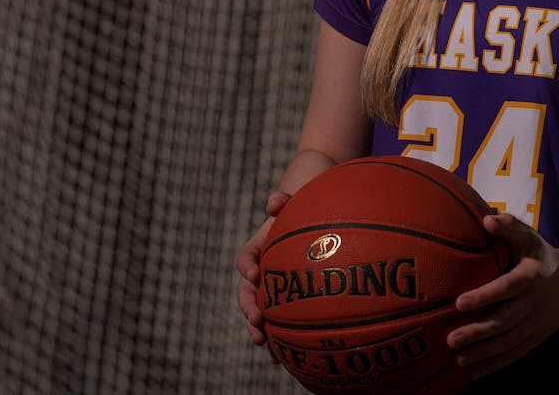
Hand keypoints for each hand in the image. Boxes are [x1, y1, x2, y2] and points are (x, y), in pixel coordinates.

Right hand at [235, 191, 289, 350]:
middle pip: (247, 292)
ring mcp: (271, 288)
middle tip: (257, 320)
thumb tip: (273, 203)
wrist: (313, 222)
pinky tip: (282, 357)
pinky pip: (277, 321)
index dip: (247, 267)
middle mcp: (261, 271)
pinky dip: (277, 338)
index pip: (245, 259)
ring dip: (257, 328)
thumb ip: (282, 201)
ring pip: (258, 310)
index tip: (254, 274)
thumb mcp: (293, 204)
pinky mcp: (283, 302)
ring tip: (262, 342)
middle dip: (248, 307)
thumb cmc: (302, 212)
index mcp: (259, 249)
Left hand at [446, 214, 558, 379]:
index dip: (484, 296)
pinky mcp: (536, 338)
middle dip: (477, 332)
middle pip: (504, 321)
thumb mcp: (530, 238)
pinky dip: (494, 365)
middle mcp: (534, 303)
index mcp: (530, 277)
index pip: (506, 288)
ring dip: (482, 353)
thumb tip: (486, 220)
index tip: (460, 302)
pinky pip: (514, 354)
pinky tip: (472, 373)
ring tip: (457, 360)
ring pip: (507, 342)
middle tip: (451, 339)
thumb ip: (509, 226)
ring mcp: (536, 324)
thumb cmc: (542, 257)